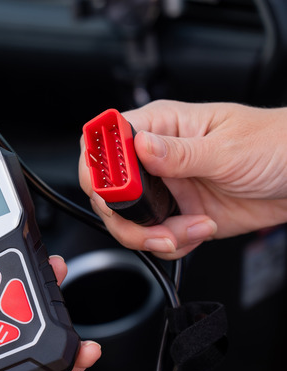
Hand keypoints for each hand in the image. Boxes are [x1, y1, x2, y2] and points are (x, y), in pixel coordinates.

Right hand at [79, 100, 286, 259]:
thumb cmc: (277, 145)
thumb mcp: (228, 148)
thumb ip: (179, 152)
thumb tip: (139, 146)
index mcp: (161, 126)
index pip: (107, 140)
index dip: (101, 166)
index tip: (116, 190)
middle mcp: (156, 158)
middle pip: (107, 189)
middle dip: (125, 215)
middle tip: (154, 225)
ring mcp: (165, 188)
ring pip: (127, 220)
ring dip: (154, 235)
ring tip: (189, 229)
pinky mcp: (178, 215)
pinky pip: (155, 237)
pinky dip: (172, 244)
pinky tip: (200, 230)